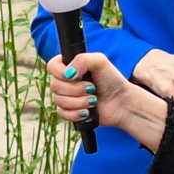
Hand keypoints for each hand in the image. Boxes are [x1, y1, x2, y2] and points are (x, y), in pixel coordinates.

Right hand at [47, 52, 169, 151]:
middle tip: (92, 88)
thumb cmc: (112, 80)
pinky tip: (87, 111)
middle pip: (55, 86)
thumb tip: (67, 73)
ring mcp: (66, 97)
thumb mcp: (100, 61)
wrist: (121, 103)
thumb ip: (82, 59)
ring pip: (58, 101)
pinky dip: (76, 113)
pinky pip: (62, 113)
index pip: (51, 66)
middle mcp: (66, 81)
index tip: (74, 76)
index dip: (60, 72)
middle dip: (76, 89)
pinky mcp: (69, 112)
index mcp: (69, 66)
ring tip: (93, 100)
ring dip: (78, 102)